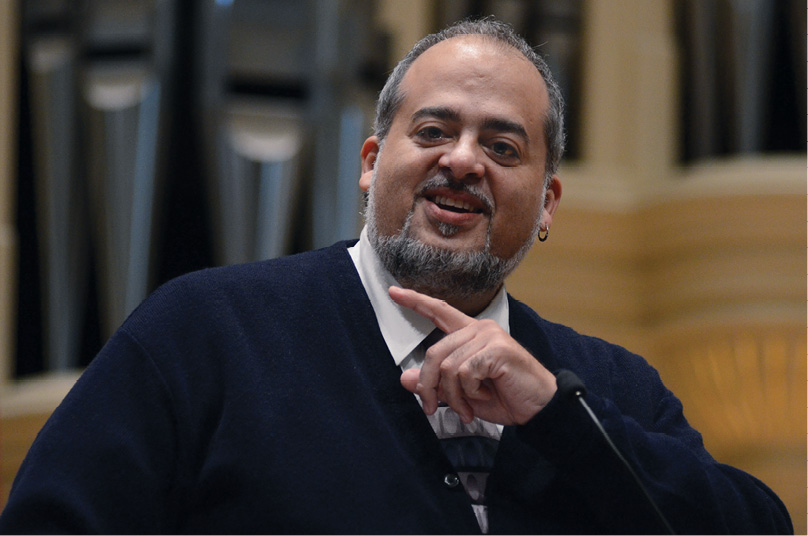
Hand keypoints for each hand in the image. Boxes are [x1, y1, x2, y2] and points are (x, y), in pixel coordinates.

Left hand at [389, 286, 556, 425]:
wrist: (538, 409)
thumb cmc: (505, 397)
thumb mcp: (462, 394)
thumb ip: (436, 383)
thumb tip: (405, 379)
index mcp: (471, 334)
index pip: (439, 311)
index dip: (415, 302)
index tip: (393, 292)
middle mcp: (480, 329)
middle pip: (435, 353)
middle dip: (430, 386)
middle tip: (432, 408)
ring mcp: (489, 337)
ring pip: (448, 367)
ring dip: (453, 396)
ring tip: (467, 409)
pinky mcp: (497, 350)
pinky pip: (465, 373)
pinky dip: (469, 393)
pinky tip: (483, 397)